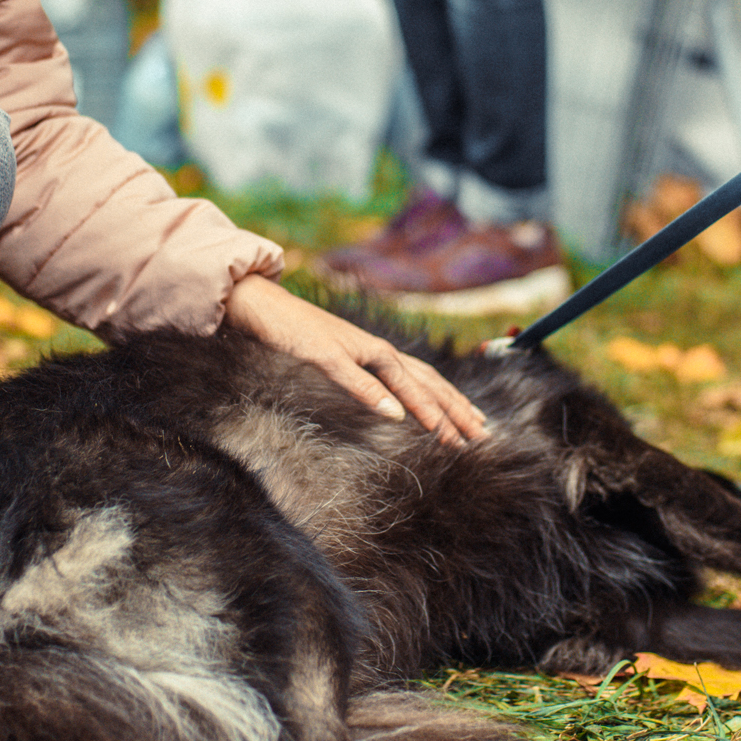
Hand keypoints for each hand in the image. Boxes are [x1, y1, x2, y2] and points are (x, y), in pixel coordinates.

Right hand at [224, 275, 487, 445]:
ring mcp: (349, 346)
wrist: (260, 304)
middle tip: (480, 437)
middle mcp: (372, 346)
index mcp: (377, 352)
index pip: (426, 378)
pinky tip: (394, 414)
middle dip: (453, 407)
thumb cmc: (297, 336)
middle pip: (423, 377)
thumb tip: (390, 406)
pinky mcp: (321, 350)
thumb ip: (364, 379)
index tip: (479, 426)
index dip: (454, 401)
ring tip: (447, 432)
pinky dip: (375, 393)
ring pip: (398, 375)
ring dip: (425, 404)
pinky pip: (352, 374)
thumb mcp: (337, 361)